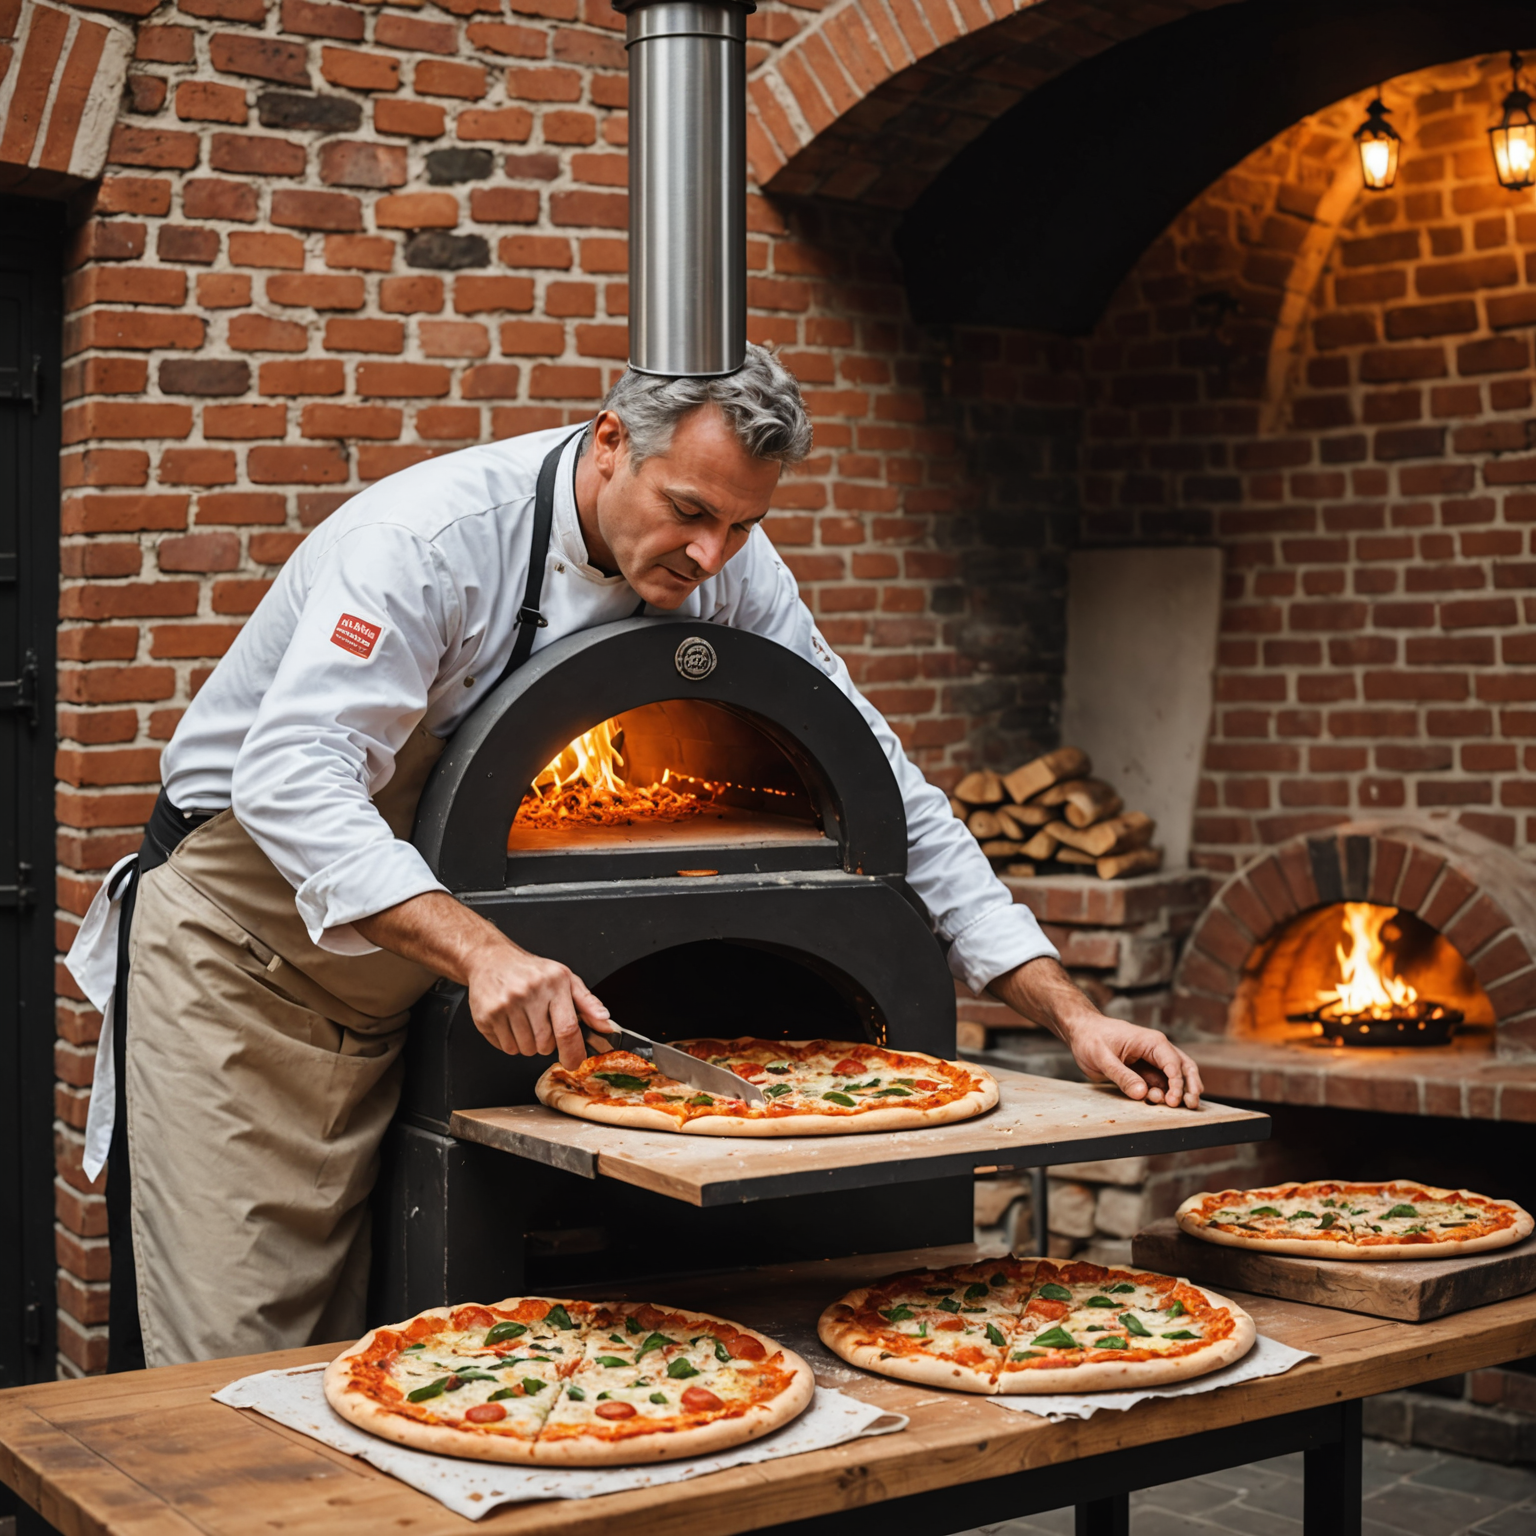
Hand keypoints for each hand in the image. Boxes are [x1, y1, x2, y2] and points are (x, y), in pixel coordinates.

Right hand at [465, 945, 612, 1068]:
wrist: (491, 959)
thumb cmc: (532, 972)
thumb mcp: (565, 979)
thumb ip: (588, 1003)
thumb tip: (606, 1024)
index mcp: (554, 983)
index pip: (567, 1028)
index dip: (573, 1052)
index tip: (574, 1061)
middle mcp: (530, 992)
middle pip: (545, 1044)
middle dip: (547, 1044)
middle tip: (541, 1025)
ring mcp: (506, 1004)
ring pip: (525, 1049)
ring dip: (528, 1044)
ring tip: (524, 1021)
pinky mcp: (487, 1015)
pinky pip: (506, 1048)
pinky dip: (511, 1043)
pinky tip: (510, 1022)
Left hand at [987, 956, 1202, 1108]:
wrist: (1081, 1032)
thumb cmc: (1091, 1039)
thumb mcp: (1101, 1057)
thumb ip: (1122, 1075)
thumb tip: (1142, 1093)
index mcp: (1151, 1041)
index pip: (1173, 1063)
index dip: (1177, 1083)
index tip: (1173, 1100)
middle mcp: (1157, 1050)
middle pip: (1184, 1068)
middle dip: (1190, 1087)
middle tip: (1191, 1106)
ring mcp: (1153, 1061)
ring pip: (1176, 1077)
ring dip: (1178, 1091)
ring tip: (1173, 1106)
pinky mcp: (1146, 1071)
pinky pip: (1160, 1083)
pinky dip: (1164, 1093)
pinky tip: (1157, 1102)